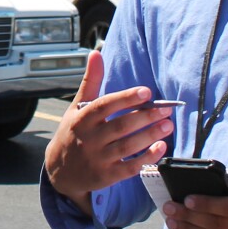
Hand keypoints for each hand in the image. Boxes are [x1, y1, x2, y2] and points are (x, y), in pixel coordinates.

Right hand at [44, 50, 174, 215]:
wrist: (59, 171)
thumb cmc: (73, 132)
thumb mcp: (76, 107)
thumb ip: (91, 81)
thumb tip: (96, 53)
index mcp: (83, 118)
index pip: (105, 105)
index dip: (126, 98)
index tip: (146, 92)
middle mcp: (89, 138)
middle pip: (120, 126)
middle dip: (145, 117)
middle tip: (166, 110)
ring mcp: (98, 159)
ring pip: (127, 146)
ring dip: (150, 136)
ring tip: (168, 125)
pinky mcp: (106, 176)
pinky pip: (129, 168)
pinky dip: (146, 158)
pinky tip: (160, 148)